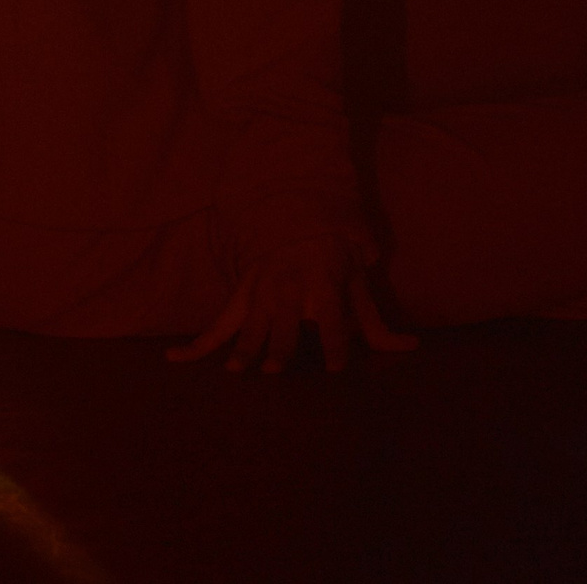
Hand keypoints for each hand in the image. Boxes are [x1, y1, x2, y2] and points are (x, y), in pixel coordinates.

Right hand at [168, 238, 415, 375]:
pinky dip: (194, 346)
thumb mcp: (357, 284)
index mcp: (324, 284)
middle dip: (280, 345)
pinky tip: (172, 361)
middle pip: (283, 324)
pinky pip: (215, 325)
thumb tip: (414, 347)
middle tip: (278, 368)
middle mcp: (290, 289)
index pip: (331, 319)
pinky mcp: (240, 298)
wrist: (298, 215)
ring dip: (245, 347)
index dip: (335, 342)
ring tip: (240, 370)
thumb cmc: (334, 258)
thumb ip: (377, 322)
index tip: (334, 366)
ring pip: (250, 326)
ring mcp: (260, 293)